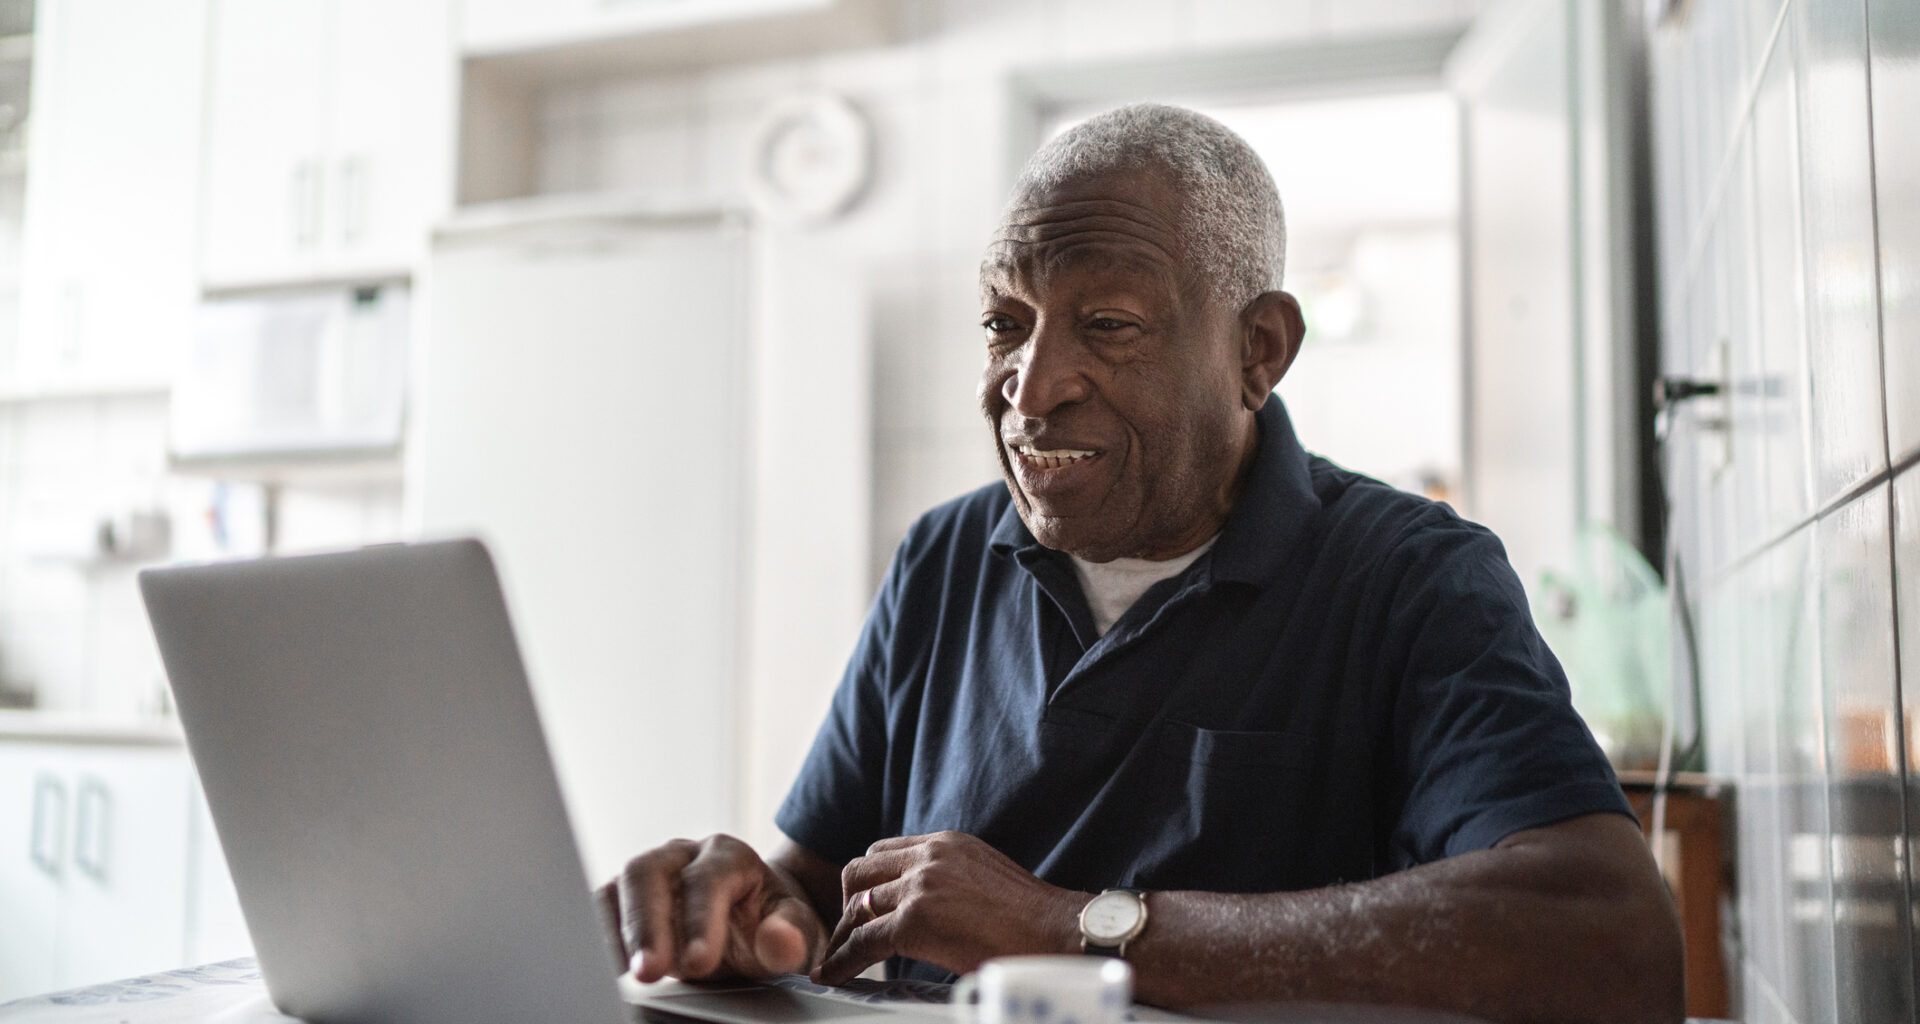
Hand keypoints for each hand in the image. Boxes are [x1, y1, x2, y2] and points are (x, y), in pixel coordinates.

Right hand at [596, 834, 827, 982]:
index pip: (707, 879)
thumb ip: (791, 935)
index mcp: (728, 856)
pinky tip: (607, 966)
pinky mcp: (627, 898)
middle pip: (649, 872)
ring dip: (618, 931)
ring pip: (619, 886)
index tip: (698, 962)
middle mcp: (683, 856)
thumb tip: (780, 942)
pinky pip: (602, 908)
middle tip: (650, 971)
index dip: (700, 920)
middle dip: (646, 924)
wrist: (755, 921)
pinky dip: (601, 936)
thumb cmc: (774, 923)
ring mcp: (651, 874)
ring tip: (626, 972)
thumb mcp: (797, 931)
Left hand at [814, 831, 1085, 984]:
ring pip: (857, 905)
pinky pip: (863, 942)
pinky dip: (843, 960)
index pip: (885, 852)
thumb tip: (936, 905)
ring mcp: (920, 886)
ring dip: (843, 934)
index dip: (869, 882)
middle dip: (848, 902)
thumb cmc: (1032, 917)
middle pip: (861, 870)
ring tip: (837, 958)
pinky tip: (834, 975)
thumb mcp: (985, 876)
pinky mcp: (915, 921)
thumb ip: (953, 880)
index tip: (863, 906)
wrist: (1056, 930)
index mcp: (946, 843)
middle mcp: (928, 856)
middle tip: (848, 932)